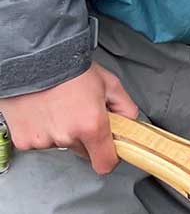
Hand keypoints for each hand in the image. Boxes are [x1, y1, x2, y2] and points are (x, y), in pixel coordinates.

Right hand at [0, 63, 138, 174]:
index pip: (105, 163)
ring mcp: (44, 140)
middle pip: (84, 151)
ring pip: (62, 145)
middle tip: (82, 113)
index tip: (110, 149)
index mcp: (92, 125)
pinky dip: (44, 130)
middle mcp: (67, 136)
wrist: (37, 59)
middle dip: (87, 137)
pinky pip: (41, 141)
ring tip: (61, 107)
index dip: (110, 157)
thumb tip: (131, 122)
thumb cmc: (72, 68)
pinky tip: (45, 112)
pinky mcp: (25, 140)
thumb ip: (124, 107)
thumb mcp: (110, 83)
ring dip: (64, 131)